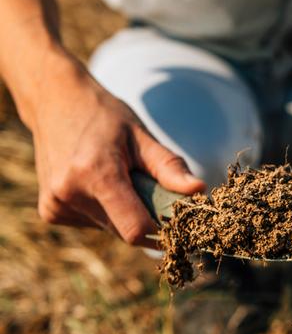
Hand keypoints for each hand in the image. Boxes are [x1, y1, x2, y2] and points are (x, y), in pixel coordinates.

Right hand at [24, 56, 205, 244]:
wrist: (54, 101)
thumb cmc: (104, 116)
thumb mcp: (141, 136)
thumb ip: (170, 168)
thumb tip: (199, 190)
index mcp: (95, 174)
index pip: (135, 230)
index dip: (161, 232)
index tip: (177, 223)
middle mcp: (69, 194)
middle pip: (125, 231)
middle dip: (144, 216)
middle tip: (144, 186)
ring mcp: (55, 205)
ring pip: (110, 229)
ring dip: (122, 213)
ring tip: (115, 176)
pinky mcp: (49, 211)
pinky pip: (92, 224)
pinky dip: (104, 210)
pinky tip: (96, 183)